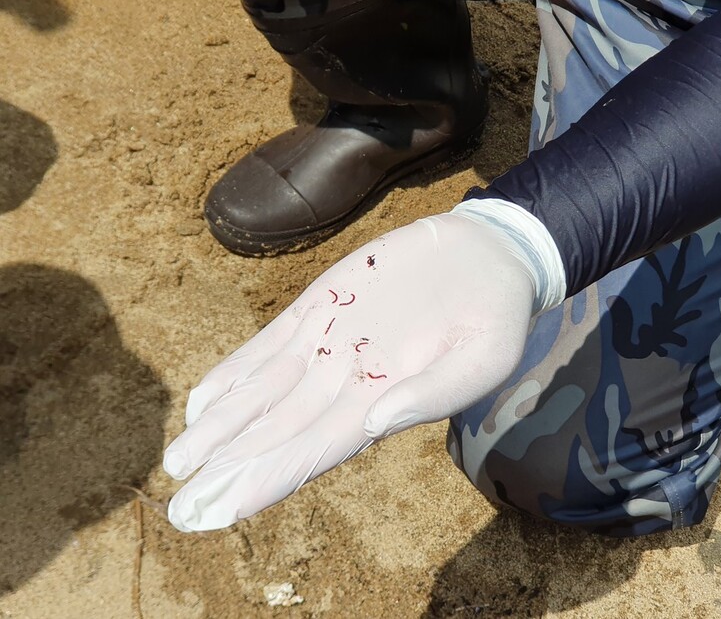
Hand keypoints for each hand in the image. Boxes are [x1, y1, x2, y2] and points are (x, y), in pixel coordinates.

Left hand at [164, 208, 554, 531]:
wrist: (488, 257)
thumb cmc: (495, 317)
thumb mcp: (485, 356)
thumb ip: (437, 391)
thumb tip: (376, 421)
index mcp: (384, 401)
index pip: (316, 450)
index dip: (268, 478)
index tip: (223, 507)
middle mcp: (347, 380)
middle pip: (278, 432)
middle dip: (231, 467)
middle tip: (182, 505)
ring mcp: (329, 341)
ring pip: (263, 392)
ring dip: (222, 427)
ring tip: (180, 461)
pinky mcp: (321, 303)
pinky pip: (268, 344)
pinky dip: (235, 372)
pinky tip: (203, 400)